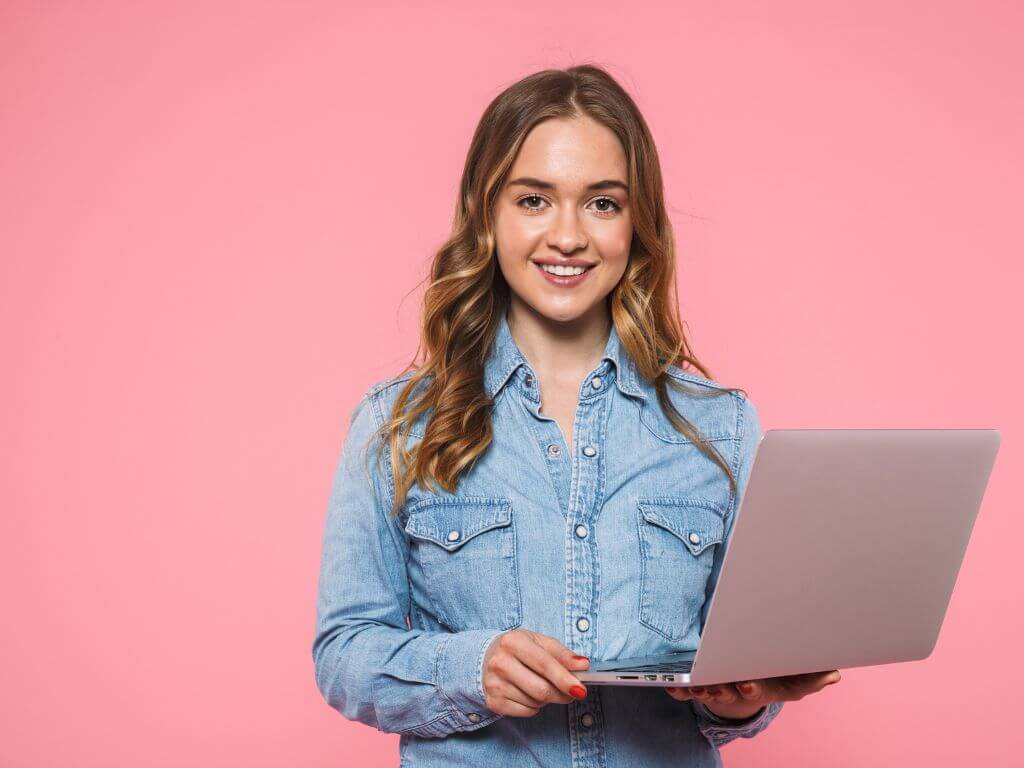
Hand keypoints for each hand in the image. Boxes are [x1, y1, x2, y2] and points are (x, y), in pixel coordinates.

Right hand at [482, 629, 590, 716]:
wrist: (484, 658)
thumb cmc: (516, 648)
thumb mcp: (537, 641)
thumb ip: (561, 653)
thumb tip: (583, 665)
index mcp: (513, 642)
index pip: (545, 664)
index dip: (565, 678)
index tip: (581, 689)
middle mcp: (500, 663)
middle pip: (542, 689)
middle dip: (562, 694)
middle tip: (572, 692)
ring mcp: (495, 684)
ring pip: (536, 702)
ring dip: (548, 698)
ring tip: (542, 685)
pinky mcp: (494, 702)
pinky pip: (527, 712)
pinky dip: (535, 706)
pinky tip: (528, 693)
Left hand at [664, 669, 841, 719]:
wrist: (761, 668)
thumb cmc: (784, 670)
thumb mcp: (804, 674)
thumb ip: (816, 675)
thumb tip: (833, 675)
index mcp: (766, 687)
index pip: (760, 691)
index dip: (753, 689)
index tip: (745, 684)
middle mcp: (742, 687)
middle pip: (730, 692)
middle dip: (721, 691)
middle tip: (713, 686)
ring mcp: (723, 683)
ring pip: (709, 689)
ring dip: (699, 690)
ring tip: (692, 686)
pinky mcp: (706, 678)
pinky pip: (690, 687)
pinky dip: (681, 689)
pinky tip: (672, 688)